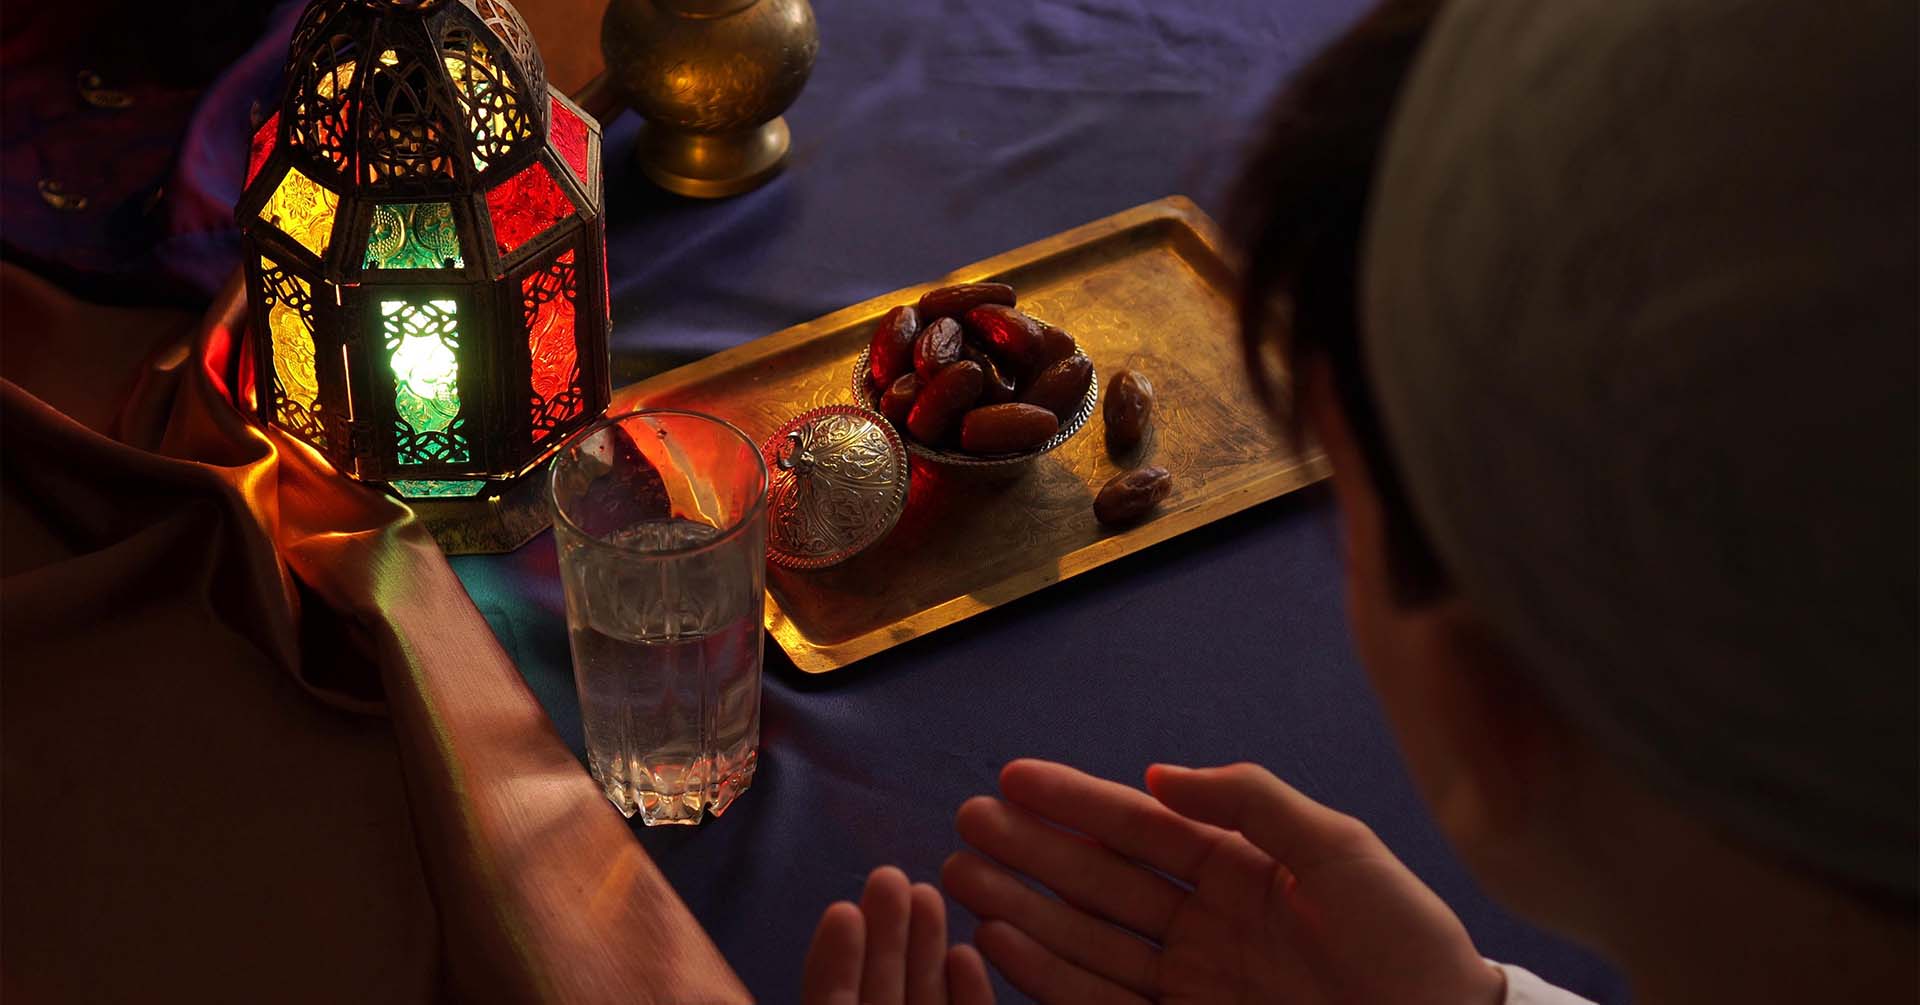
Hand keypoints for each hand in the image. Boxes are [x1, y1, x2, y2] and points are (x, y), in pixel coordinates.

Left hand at [803, 865, 995, 1004]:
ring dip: (926, 953)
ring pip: (926, 1004)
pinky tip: (966, 954)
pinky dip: (972, 998)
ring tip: (926, 894)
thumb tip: (746, 986)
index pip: (831, 1004)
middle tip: (888, 877)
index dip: (832, 963)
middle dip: (885, 938)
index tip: (842, 911)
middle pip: (881, 995)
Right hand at [941, 760, 1504, 1004]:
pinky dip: (1051, 977)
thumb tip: (1155, 775)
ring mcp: (1193, 982)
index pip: (1141, 828)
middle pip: (1100, 881)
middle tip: (967, 824)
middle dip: (1032, 852)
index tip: (1014, 777)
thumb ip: (1250, 803)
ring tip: (965, 881)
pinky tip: (1004, 945)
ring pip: (1090, 940)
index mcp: (1240, 868)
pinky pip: (1105, 1002)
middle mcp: (1205, 922)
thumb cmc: (1409, 940)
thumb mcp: (1339, 851)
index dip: (1076, 800)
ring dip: (1025, 910)